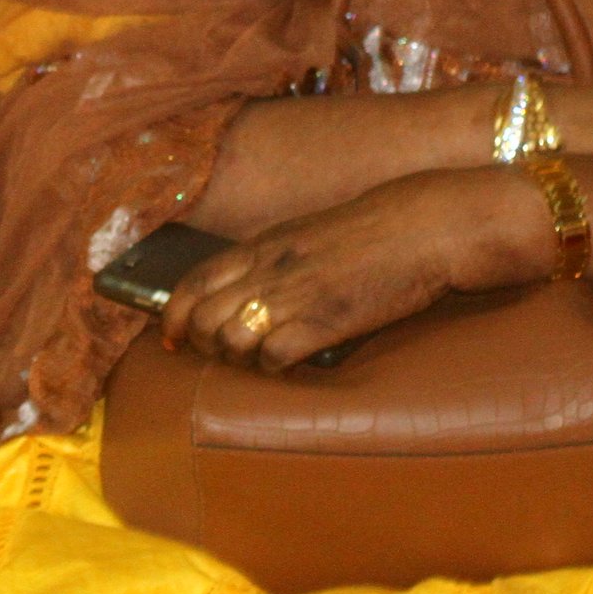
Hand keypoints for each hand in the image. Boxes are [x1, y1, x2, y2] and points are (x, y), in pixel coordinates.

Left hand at [163, 169, 541, 372]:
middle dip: (201, 343)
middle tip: (216, 357)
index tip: (170, 337)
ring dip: (235, 358)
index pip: (193, 281)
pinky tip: (286, 363)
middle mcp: (269, 268)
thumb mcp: (304, 235)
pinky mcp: (326, 321)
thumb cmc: (367, 232)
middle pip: (203, 315)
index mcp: (262, 244)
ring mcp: (296, 295)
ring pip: (229, 338)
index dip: (173, 314)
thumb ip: (269, 259)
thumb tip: (241, 288)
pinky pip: (273, 356)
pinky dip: (270, 367)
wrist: (422, 226)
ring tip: (254, 360)